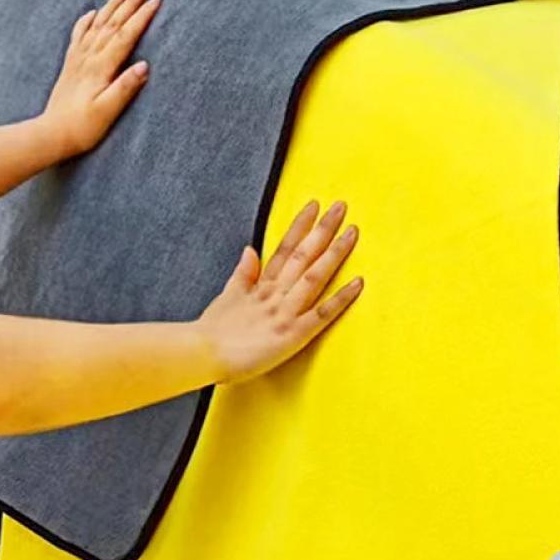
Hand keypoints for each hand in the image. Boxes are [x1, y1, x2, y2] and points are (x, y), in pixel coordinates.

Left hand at [42, 0, 160, 157]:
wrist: (52, 134)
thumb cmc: (83, 127)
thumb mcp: (108, 111)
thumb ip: (125, 87)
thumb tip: (144, 66)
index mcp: (100, 67)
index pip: (126, 35)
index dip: (142, 16)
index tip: (157, 0)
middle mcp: (88, 57)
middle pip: (113, 22)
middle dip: (131, 2)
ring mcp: (78, 59)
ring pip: (98, 23)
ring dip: (112, 5)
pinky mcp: (71, 65)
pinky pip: (79, 34)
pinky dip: (87, 20)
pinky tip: (93, 12)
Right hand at [197, 201, 362, 382]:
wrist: (201, 354)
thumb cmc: (212, 332)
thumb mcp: (227, 297)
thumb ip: (242, 274)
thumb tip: (251, 250)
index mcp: (260, 285)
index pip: (284, 248)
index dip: (300, 226)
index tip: (314, 206)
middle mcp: (275, 294)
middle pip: (303, 255)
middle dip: (323, 230)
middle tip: (341, 207)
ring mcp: (285, 313)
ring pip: (315, 277)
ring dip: (335, 253)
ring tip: (352, 232)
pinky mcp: (293, 335)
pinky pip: (322, 314)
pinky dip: (341, 298)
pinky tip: (358, 282)